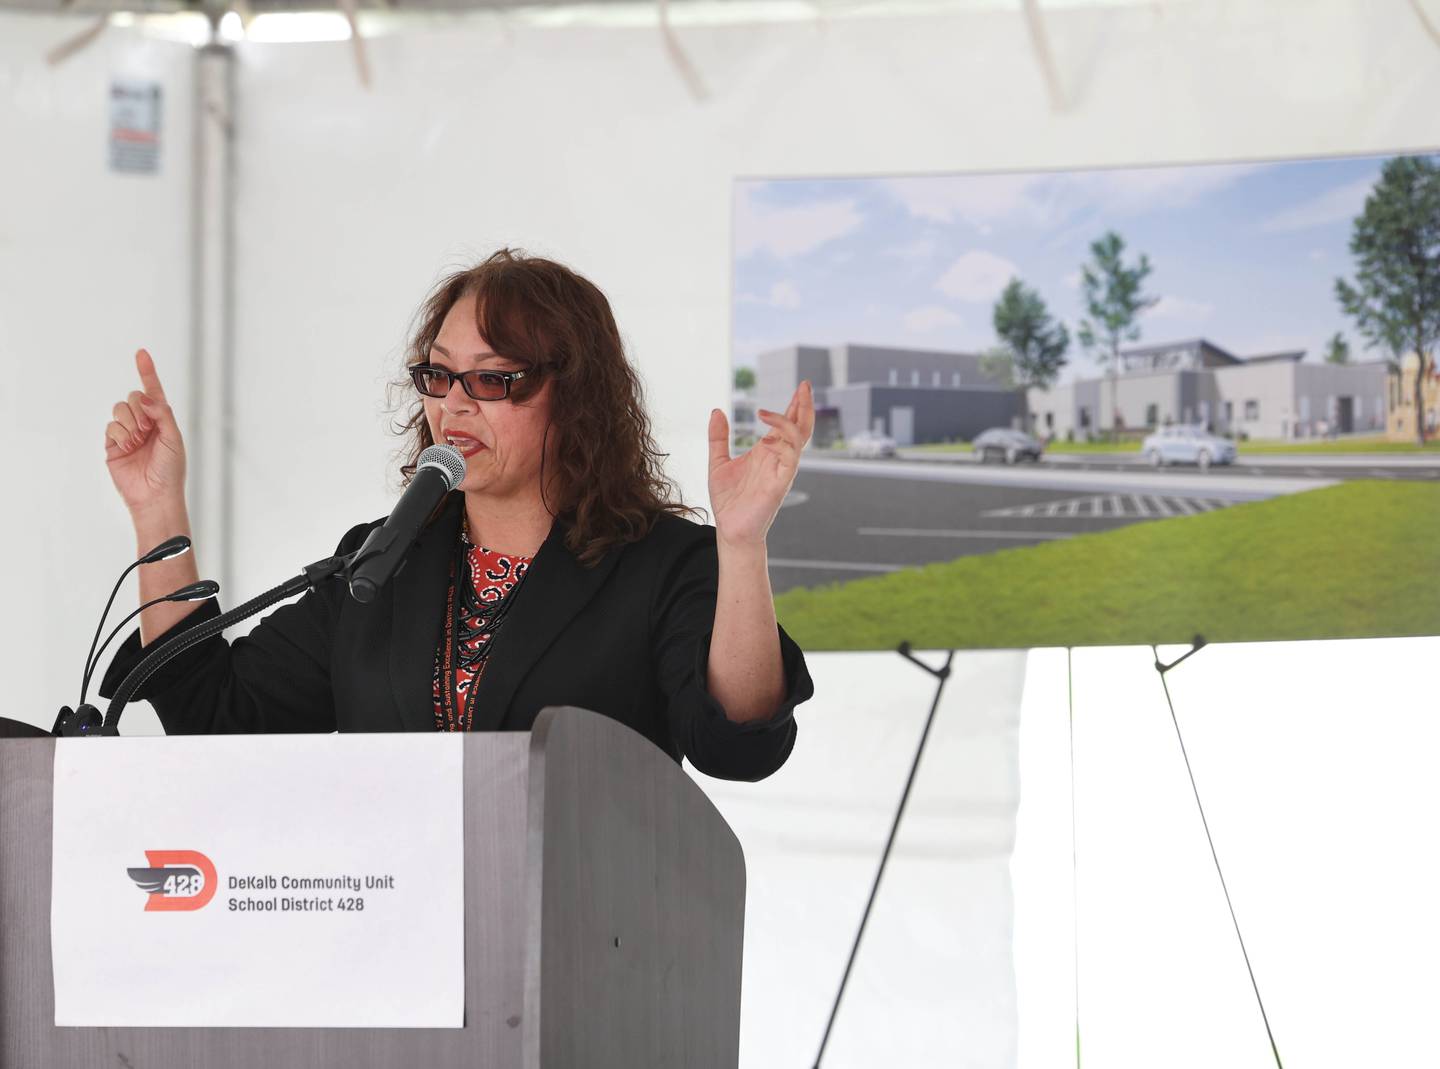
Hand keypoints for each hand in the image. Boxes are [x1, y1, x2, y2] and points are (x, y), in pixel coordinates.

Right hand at [104, 349, 186, 516]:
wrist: (155, 495)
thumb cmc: (171, 469)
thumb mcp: (173, 439)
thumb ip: (162, 415)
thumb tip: (146, 397)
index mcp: (162, 420)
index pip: (153, 392)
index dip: (147, 372)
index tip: (141, 352)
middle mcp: (144, 423)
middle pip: (133, 397)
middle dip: (140, 410)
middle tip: (147, 430)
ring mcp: (127, 433)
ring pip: (119, 409)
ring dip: (129, 422)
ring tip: (138, 441)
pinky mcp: (112, 444)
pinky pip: (110, 426)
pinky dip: (119, 434)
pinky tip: (127, 447)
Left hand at [708, 380, 813, 547]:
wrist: (730, 529)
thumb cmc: (729, 500)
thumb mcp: (718, 462)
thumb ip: (718, 437)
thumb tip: (716, 411)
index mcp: (767, 452)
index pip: (787, 423)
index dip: (795, 405)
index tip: (801, 386)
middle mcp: (778, 458)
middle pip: (801, 427)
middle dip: (804, 406)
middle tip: (805, 384)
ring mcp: (782, 470)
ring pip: (798, 439)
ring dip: (789, 421)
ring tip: (765, 412)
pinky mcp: (780, 484)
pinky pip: (790, 459)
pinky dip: (781, 444)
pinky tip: (766, 438)